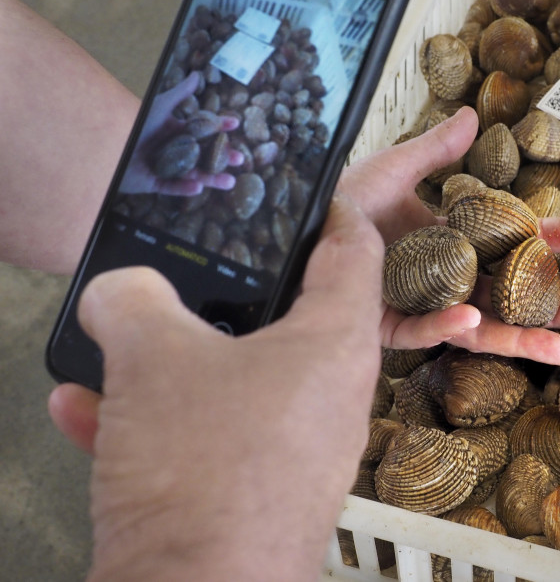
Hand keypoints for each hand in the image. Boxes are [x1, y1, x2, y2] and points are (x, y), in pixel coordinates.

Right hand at [49, 194, 383, 580]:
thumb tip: (120, 290)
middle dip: (232, 290)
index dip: (330, 209)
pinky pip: (209, 436)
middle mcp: (329, 394)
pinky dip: (155, 421)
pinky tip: (84, 411)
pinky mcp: (255, 492)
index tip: (303, 190)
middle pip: (289, 315)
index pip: (351, 249)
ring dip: (173, 361)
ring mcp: (295, 448)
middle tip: (189, 265)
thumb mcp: (153, 358)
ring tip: (116, 341)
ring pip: (235, 378)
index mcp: (334, 344)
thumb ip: (133, 301)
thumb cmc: (203, 464)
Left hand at [118, 71, 242, 195]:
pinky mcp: (152, 182)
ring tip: (229, 182)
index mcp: (175, 131)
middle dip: (222, 159)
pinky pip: (171, 187)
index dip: (219, 127)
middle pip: (203, 156)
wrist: (104, 141)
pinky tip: (198, 186)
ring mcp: (164, 167)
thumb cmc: (133, 121)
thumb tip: (197, 74)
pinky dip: (184, 188)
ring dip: (211, 179)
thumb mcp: (159, 106)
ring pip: (193, 175)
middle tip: (240, 160)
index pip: (202, 130)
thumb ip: (180, 93)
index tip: (235, 124)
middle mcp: (172, 149)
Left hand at [339, 106, 559, 364]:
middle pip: (503, 295)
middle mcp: (441, 276)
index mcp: (448, 239)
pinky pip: (422, 331)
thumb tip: (473, 116)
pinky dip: (446, 326)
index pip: (504, 242)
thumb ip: (433, 150)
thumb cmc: (342, 199)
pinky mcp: (388, 328)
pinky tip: (473, 323)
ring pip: (476, 327)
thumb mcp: (393, 168)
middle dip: (549, 307)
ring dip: (520, 337)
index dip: (542, 240)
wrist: (296, 227)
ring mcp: (419, 304)